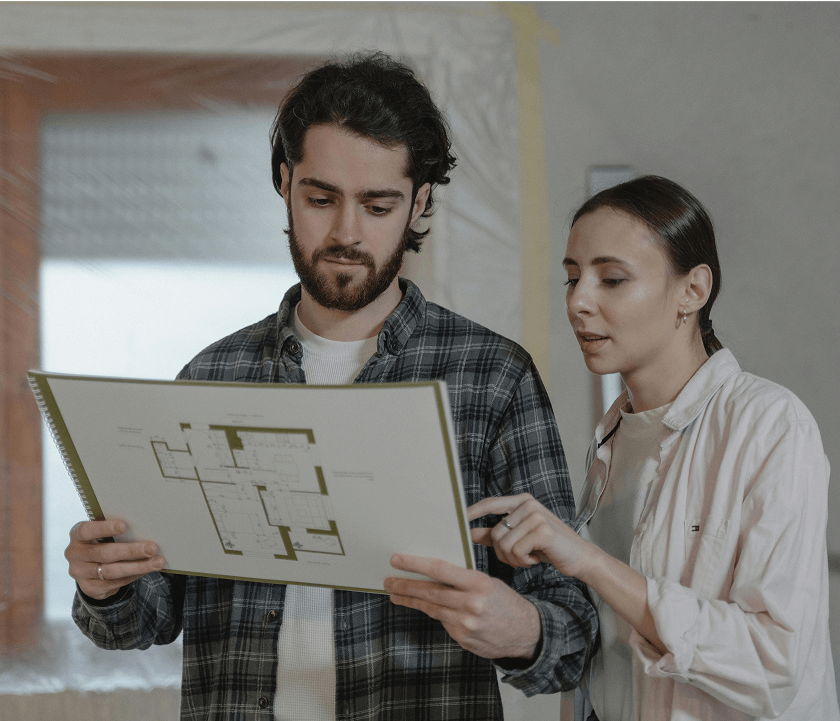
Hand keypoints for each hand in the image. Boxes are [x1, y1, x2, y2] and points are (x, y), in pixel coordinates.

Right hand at [65, 519, 164, 599]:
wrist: (90, 567)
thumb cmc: (103, 541)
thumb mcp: (102, 534)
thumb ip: (116, 531)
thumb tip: (146, 528)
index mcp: (77, 535)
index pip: (87, 530)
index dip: (104, 528)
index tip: (123, 526)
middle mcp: (75, 554)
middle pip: (105, 553)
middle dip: (131, 551)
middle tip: (152, 548)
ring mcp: (80, 573)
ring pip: (111, 571)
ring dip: (137, 567)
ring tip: (157, 562)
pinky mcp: (89, 588)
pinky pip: (114, 583)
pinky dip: (133, 576)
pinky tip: (146, 570)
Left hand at [385, 554, 540, 659]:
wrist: (526, 632)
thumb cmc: (505, 602)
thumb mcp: (488, 582)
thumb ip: (462, 580)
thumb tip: (433, 573)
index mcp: (478, 583)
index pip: (440, 570)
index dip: (415, 564)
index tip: (397, 560)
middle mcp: (471, 603)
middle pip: (429, 591)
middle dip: (405, 585)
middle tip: (388, 580)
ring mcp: (465, 623)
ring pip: (431, 608)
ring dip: (410, 600)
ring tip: (396, 594)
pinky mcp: (463, 638)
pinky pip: (443, 622)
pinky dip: (435, 613)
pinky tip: (429, 608)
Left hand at [468, 494, 589, 578]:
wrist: (578, 557)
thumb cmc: (547, 547)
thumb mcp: (519, 538)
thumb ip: (495, 534)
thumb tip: (470, 533)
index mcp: (521, 501)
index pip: (490, 504)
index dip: (472, 512)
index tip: (457, 520)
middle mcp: (528, 504)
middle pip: (496, 532)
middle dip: (503, 553)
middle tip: (519, 557)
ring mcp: (537, 515)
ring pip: (505, 544)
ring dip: (514, 559)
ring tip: (529, 557)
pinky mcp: (544, 530)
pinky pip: (517, 551)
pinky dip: (524, 561)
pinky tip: (537, 558)